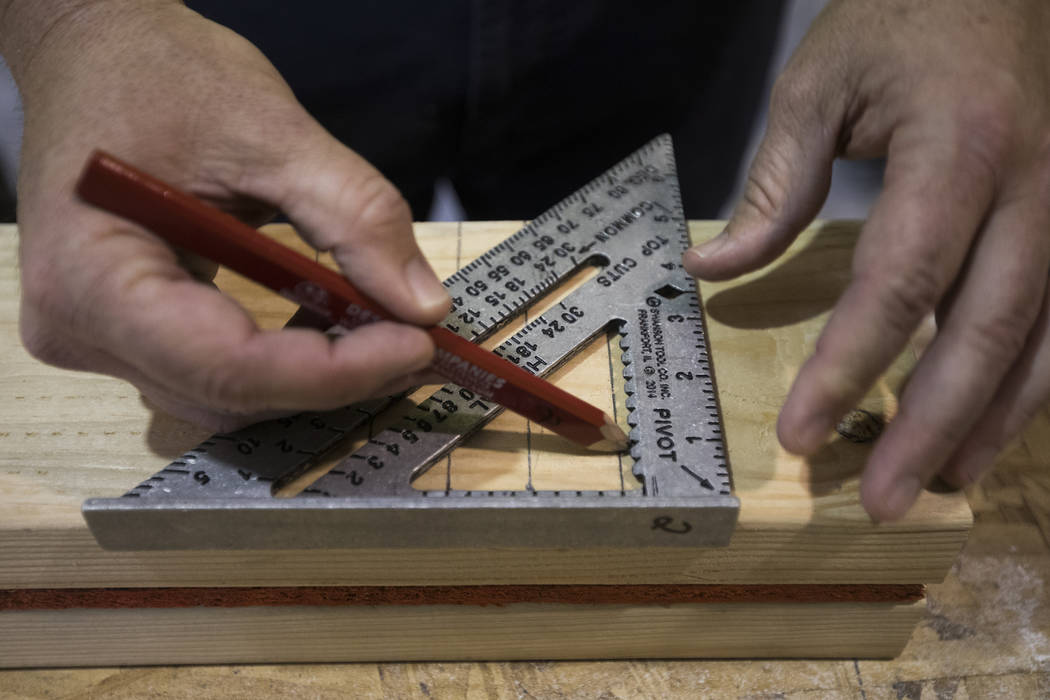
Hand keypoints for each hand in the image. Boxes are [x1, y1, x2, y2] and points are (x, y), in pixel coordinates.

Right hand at [3, 0, 449, 429]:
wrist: (98, 53)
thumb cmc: (162, 74)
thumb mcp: (273, 131)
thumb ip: (356, 216)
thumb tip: (424, 307)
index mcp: (93, 278)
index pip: (232, 366)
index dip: (337, 371)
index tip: (419, 344)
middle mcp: (82, 329)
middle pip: (232, 394)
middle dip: (337, 378)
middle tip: (420, 342)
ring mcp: (100, 337)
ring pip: (229, 397)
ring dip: (317, 377)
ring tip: (391, 334)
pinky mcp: (129, 332)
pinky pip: (218, 371)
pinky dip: (287, 359)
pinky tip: (340, 326)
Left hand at [684, 0, 1049, 519]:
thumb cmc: (905, 15)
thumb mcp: (820, 83)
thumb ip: (774, 186)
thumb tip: (714, 270)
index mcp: (958, 149)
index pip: (897, 283)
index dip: (848, 366)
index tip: (804, 434)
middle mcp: (1036, 185)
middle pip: (986, 330)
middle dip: (932, 425)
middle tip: (887, 500)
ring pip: (1047, 337)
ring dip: (996, 420)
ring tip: (944, 481)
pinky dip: (1035, 378)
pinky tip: (997, 420)